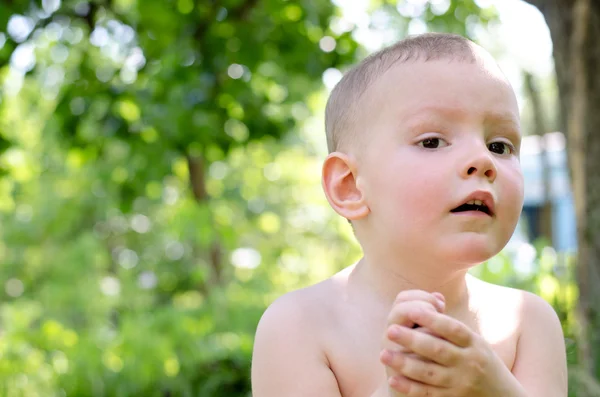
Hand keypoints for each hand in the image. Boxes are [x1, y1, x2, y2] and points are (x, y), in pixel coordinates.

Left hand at [381, 307, 511, 396]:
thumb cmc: (481, 362)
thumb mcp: (475, 342)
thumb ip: (452, 325)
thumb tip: (432, 297)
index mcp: (474, 344)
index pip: (452, 328)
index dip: (432, 319)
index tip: (411, 310)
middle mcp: (469, 362)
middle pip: (437, 349)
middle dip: (412, 339)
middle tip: (390, 330)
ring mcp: (461, 383)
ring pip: (429, 372)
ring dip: (404, 363)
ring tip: (383, 354)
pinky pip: (427, 393)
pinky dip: (409, 387)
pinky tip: (392, 379)